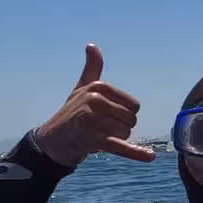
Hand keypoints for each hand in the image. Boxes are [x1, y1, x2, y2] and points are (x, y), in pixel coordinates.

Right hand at [33, 44, 157, 169]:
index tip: (106, 115)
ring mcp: (94, 120)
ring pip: (126, 133)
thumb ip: (92, 68)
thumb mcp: (82, 88)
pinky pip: (121, 146)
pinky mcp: (93, 139)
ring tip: (97, 136)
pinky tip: (150, 156)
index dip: (124, 114)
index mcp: (98, 87)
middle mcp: (96, 100)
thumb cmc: (71, 112)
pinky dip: (135, 153)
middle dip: (120, 127)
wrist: (52, 140)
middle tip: (100, 128)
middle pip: (131, 120)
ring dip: (115, 139)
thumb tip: (92, 45)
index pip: (134, 105)